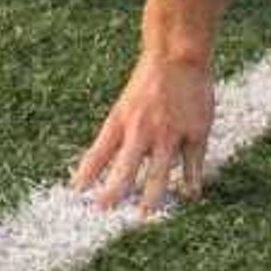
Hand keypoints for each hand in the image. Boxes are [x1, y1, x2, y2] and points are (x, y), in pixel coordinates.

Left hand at [70, 54, 214, 219]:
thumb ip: (115, 139)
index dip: (85, 174)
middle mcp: (143, 129)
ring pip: (159, 172)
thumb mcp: (124, 108)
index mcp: (121, 121)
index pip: (98, 153)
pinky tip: (189, 195)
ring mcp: (170, 132)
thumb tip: (95, 170)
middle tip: (104, 212)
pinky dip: (191, 182)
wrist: (177, 55)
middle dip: (114, 192)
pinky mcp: (195, 132)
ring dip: (150, 196)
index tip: (75, 194)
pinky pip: (192, 164)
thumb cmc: (148, 84)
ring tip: (143, 214)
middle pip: (125, 168)